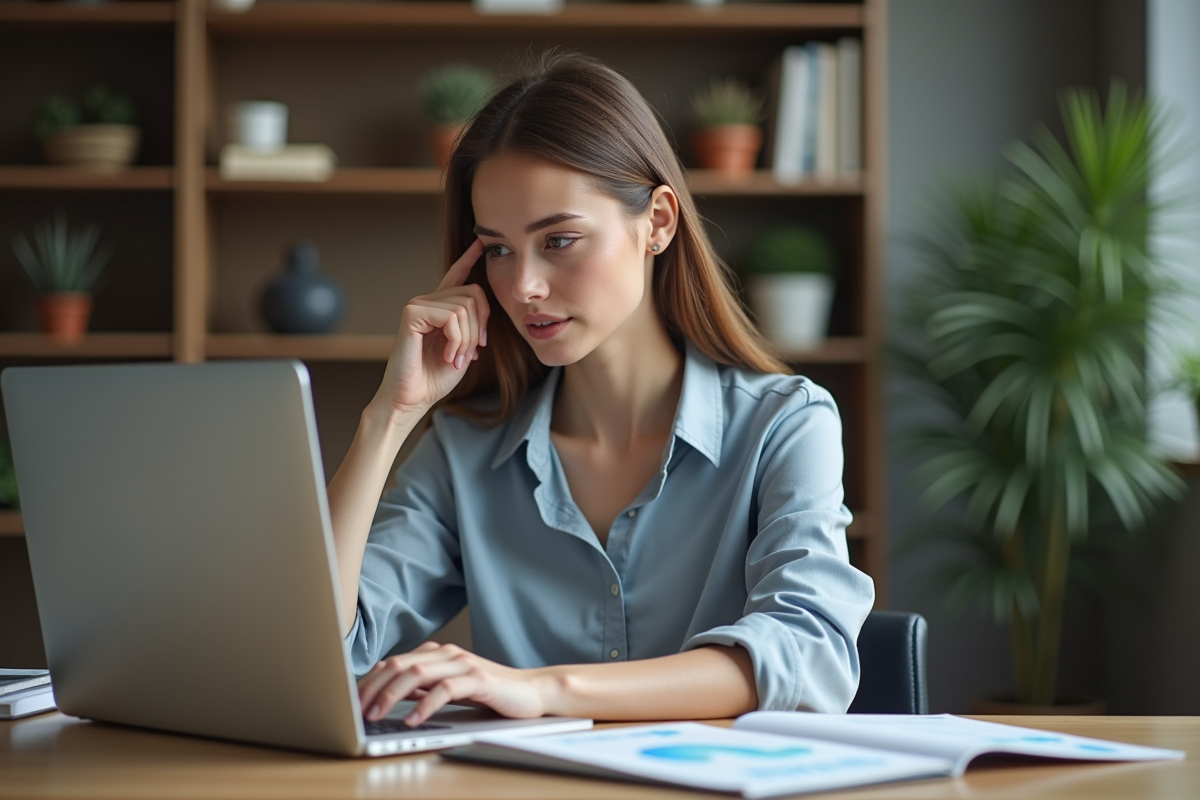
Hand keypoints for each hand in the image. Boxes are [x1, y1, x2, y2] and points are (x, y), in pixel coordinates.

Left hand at [357, 641, 551, 726]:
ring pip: (418, 672)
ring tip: (377, 715)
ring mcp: (463, 664)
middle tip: (358, 710)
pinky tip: (413, 720)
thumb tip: (390, 690)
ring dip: (392, 695)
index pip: (394, 662)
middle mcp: (448, 654)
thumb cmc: (491, 692)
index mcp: (438, 654)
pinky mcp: (479, 680)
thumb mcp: (450, 688)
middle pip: (400, 664)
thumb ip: (424, 685)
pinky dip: (425, 704)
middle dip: (374, 687)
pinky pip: (445, 689)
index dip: (370, 681)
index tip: (353, 702)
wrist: (532, 691)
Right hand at [372, 239, 489, 418]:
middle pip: (474, 294)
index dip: (469, 258)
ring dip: (469, 338)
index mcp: (439, 310)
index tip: (481, 243)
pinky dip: (457, 339)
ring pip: (466, 306)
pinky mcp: (412, 313)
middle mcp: (427, 302)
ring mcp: (418, 305)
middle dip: (481, 327)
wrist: (410, 399)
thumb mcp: (463, 350)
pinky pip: (452, 316)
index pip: (455, 276)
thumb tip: (482, 312)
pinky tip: (448, 355)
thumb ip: (472, 327)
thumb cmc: (434, 379)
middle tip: (472, 353)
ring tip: (456, 357)